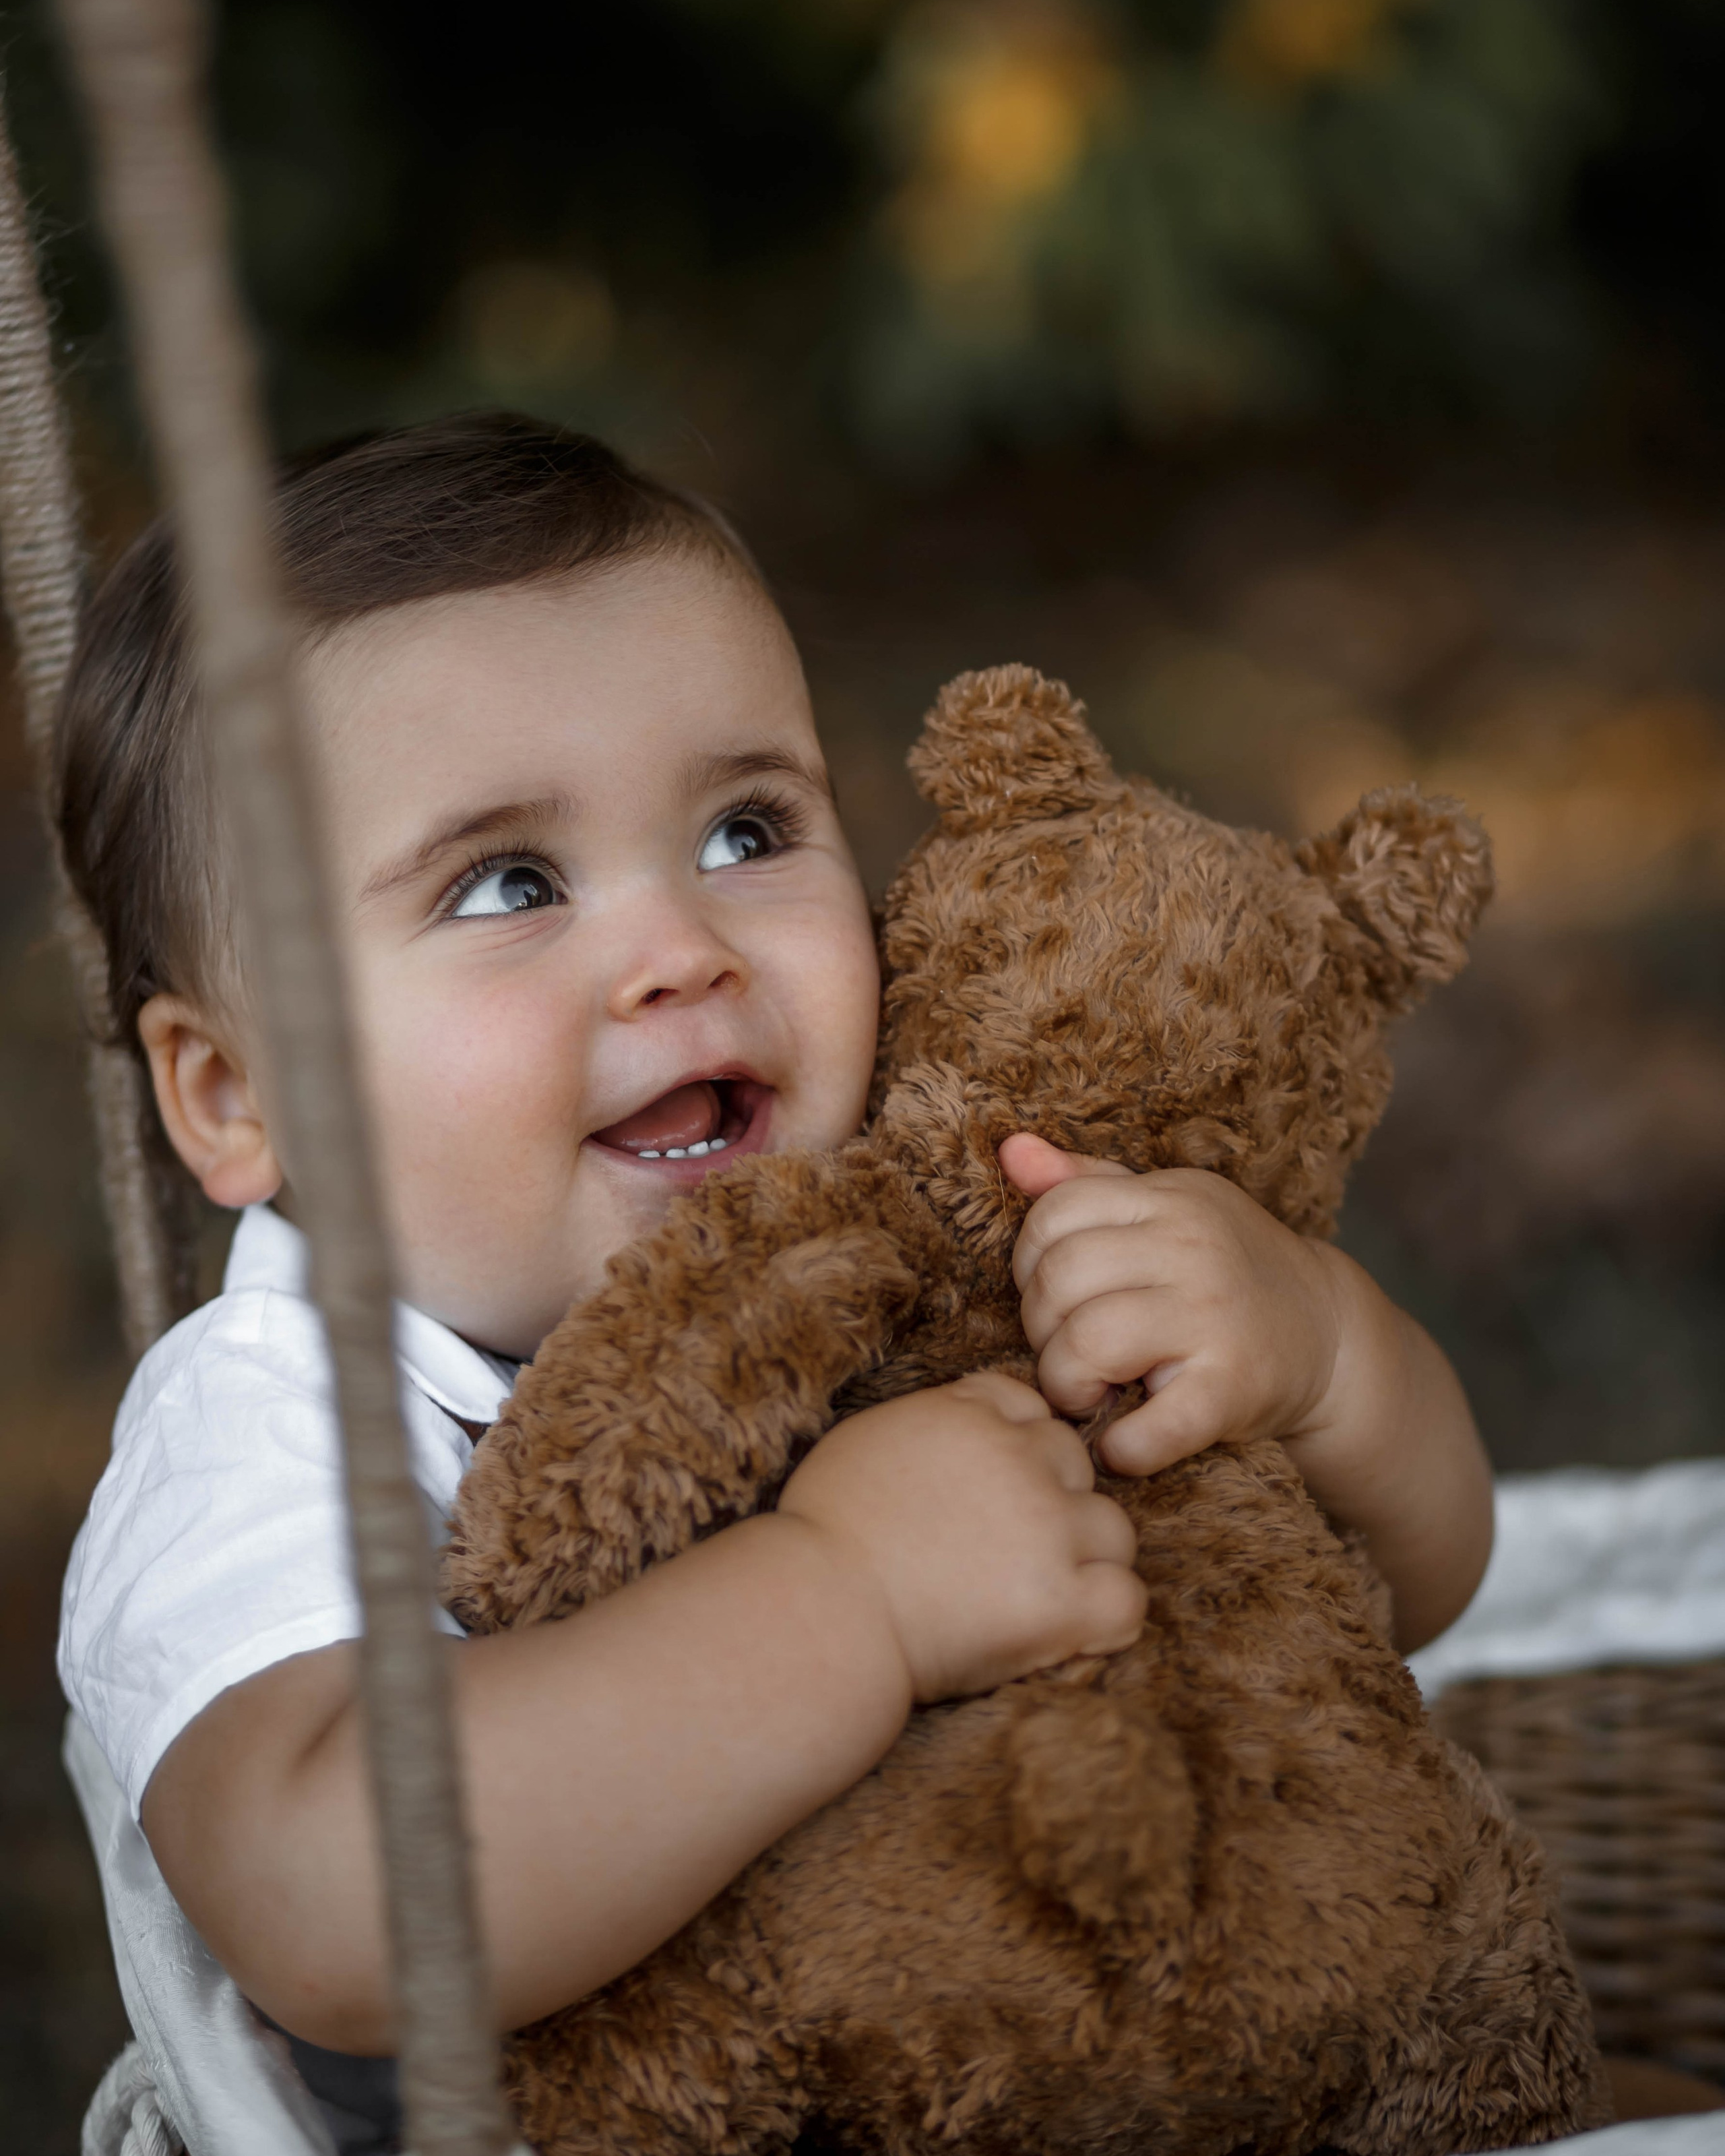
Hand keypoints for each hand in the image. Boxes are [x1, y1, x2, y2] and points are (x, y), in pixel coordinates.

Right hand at [778, 1370, 1146, 1703]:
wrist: (817, 1612)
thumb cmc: (822, 1535)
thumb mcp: (867, 1440)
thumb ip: (931, 1424)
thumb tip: (964, 1430)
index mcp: (968, 1413)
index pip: (1029, 1409)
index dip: (1016, 1452)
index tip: (987, 1495)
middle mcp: (1017, 1458)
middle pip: (1074, 1464)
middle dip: (1049, 1502)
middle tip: (999, 1554)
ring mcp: (1046, 1527)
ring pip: (1111, 1529)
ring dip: (1083, 1559)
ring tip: (1030, 1596)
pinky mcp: (1061, 1600)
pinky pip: (1127, 1600)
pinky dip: (1106, 1619)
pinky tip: (1068, 1633)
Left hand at [1001, 1132, 1346, 1478]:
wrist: (1329, 1335)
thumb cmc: (1222, 1274)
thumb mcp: (1165, 1211)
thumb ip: (1086, 1183)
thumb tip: (1011, 1150)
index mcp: (1169, 1200)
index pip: (1054, 1212)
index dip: (1030, 1263)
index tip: (1056, 1298)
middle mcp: (1193, 1249)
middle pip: (1060, 1279)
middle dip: (1041, 1328)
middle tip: (1068, 1353)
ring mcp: (1214, 1317)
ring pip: (1087, 1343)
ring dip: (1066, 1385)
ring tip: (1090, 1393)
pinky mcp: (1234, 1388)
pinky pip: (1152, 1427)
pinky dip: (1122, 1448)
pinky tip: (1121, 1445)